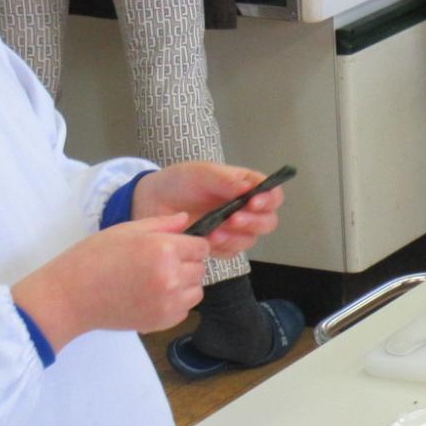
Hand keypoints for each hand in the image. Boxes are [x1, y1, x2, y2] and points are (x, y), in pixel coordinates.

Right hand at [12, 215, 208, 352]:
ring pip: (196, 290)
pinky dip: (175, 303)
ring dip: (184, 284)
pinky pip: (184, 310)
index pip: (201, 247)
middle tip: (160, 263)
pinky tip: (152, 296)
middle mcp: (172, 277)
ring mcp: (169, 303)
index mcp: (164, 250)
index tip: (174, 247)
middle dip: (186, 263)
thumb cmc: (93, 258)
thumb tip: (186, 218)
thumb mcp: (126, 230)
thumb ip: (161, 224)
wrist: (70, 296)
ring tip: (157, 280)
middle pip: (201, 268)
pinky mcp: (162, 322)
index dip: (189, 245)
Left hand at [134, 163, 283, 257]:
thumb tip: (249, 188)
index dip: (269, 200)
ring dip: (236, 237)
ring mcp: (234, 229)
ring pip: (251, 239)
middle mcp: (246, 209)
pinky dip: (222, 248)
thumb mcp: (202, 173)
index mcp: (247, 187)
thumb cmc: (181, 182)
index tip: (254, 202)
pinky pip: (232, 252)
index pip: (272, 195)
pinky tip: (208, 241)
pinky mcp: (221, 245)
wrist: (153, 201)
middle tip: (234, 219)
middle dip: (254, 222)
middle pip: (268, 221)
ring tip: (215, 232)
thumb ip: (226, 180)